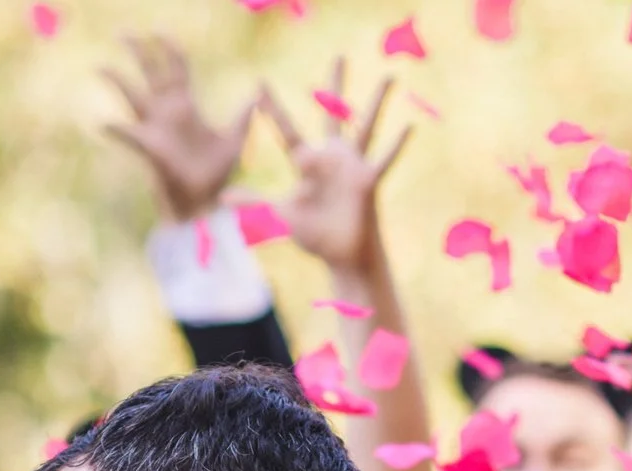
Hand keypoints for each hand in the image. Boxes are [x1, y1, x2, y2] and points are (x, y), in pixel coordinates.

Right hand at [102, 34, 254, 224]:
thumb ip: (243, 115)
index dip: (169, 48)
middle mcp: (167, 112)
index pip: (176, 67)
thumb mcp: (234, 140)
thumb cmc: (216, 174)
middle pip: (150, 72)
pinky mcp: (149, 147)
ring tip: (99, 66)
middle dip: (138, 51)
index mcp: (185, 106)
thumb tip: (257, 91)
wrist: (204, 203)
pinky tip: (103, 123)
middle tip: (123, 32)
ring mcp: (155, 128)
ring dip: (117, 81)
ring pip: (132, 96)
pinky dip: (116, 130)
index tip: (159, 30)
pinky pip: (128, 135)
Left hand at [258, 64, 410, 276]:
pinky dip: (396, 145)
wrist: (341, 253)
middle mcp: (331, 157)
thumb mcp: (281, 216)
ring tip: (388, 77)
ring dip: (376, 103)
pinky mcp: (368, 180)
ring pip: (366, 126)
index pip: (287, 130)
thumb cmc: (313, 234)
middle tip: (339, 55)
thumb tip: (223, 198)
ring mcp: (352, 166)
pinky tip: (409, 126)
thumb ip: (255, 204)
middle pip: (332, 114)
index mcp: (307, 163)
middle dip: (335, 85)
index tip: (259, 85)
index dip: (272, 110)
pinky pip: (384, 159)